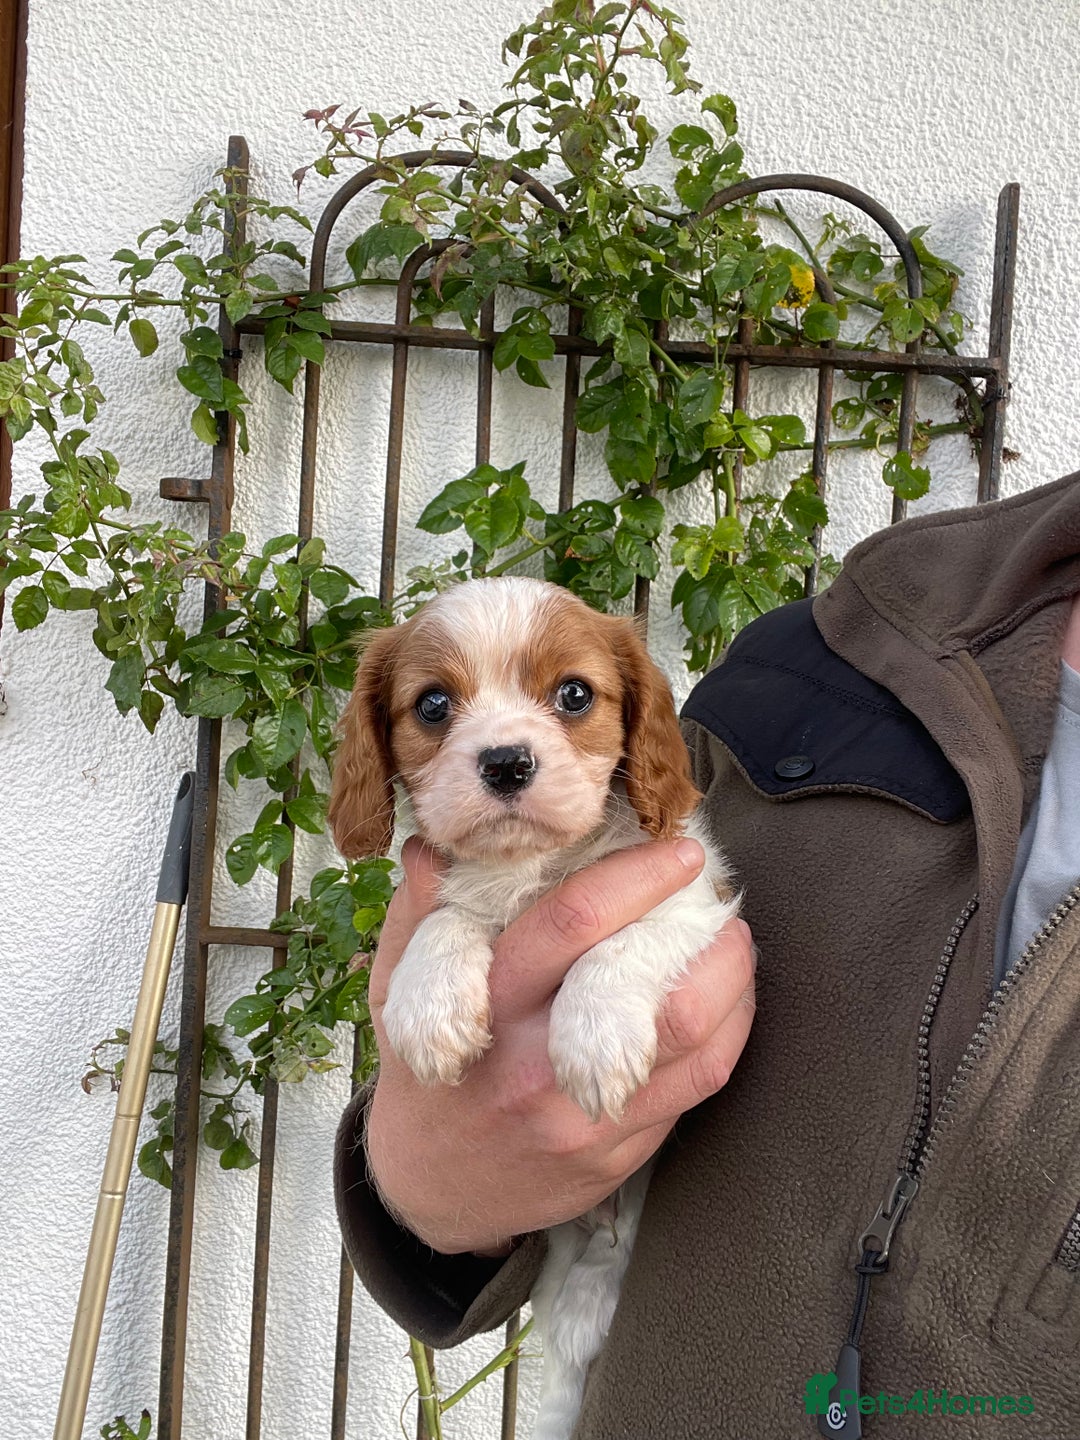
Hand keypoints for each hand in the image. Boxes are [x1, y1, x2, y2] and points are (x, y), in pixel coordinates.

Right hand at [365, 835, 755, 1254]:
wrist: (432, 1187)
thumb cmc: (423, 1070)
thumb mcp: (396, 989)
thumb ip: (418, 915)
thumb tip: (431, 848)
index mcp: (487, 1004)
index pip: (570, 925)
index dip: (635, 878)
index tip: (678, 850)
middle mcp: (539, 1063)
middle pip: (647, 991)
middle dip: (702, 933)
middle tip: (721, 895)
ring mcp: (584, 1116)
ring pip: (691, 1044)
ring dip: (730, 983)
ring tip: (734, 941)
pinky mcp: (617, 1153)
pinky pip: (694, 1089)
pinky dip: (726, 1034)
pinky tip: (728, 1002)